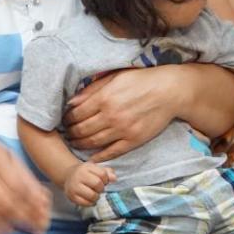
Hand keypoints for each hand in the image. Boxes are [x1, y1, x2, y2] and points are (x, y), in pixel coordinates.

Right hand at [0, 133, 51, 233]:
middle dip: (24, 216)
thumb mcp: (10, 158)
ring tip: (28, 231)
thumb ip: (27, 178)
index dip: (31, 200)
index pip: (17, 184)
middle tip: (39, 225)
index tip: (44, 211)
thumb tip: (43, 200)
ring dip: (11, 226)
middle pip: (4, 201)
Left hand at [64, 67, 178, 161]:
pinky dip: (98, 156)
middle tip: (67, 133)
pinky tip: (91, 156)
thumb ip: (92, 89)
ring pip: (93, 142)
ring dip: (80, 144)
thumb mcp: (115, 77)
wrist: (169, 91)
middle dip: (70, 133)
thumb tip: (72, 101)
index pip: (76, 113)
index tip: (65, 120)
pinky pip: (111, 152)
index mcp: (104, 98)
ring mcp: (122, 130)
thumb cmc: (142, 80)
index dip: (67, 118)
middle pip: (81, 130)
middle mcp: (111, 116)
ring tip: (75, 143)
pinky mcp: (133, 140)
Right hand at [64, 162, 116, 206]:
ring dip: (97, 196)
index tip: (104, 181)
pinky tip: (90, 199)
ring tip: (95, 194)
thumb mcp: (95, 168)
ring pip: (92, 195)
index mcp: (86, 167)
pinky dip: (91, 203)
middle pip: (98, 184)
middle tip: (98, 188)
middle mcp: (79, 176)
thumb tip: (114, 178)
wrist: (69, 176)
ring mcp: (74, 187)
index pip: (102, 174)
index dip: (106, 179)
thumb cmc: (86, 173)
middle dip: (101, 188)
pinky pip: (86, 203)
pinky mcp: (71, 197)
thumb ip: (107, 172)